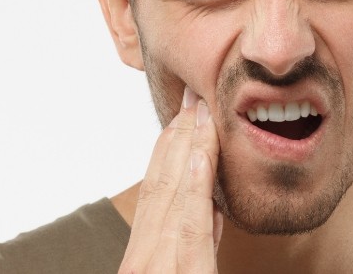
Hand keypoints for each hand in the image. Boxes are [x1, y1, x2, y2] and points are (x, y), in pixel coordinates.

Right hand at [118, 86, 223, 272]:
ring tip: (200, 111)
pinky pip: (190, 228)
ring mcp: (155, 270)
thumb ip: (195, 243)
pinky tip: (201, 157)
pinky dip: (195, 189)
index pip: (153, 194)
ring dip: (189, 148)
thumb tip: (212, 208)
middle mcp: (141, 261)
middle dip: (177, 137)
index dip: (166, 150)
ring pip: (172, 197)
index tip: (182, 116)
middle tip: (193, 96)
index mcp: (142, 258)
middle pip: (159, 187)